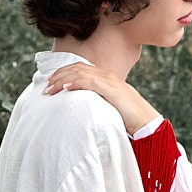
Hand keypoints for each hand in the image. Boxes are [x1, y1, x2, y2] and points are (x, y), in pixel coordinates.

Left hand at [42, 61, 161, 134]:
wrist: (146, 123)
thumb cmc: (127, 118)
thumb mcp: (107, 107)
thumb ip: (95, 102)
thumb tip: (79, 107)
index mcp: (105, 78)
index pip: (80, 68)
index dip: (63, 73)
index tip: (50, 83)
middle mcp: (107, 75)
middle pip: (77, 68)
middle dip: (59, 76)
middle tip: (45, 86)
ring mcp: (109, 81)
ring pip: (80, 73)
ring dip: (62, 80)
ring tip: (50, 88)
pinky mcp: (112, 89)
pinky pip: (90, 82)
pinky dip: (76, 83)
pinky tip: (65, 88)